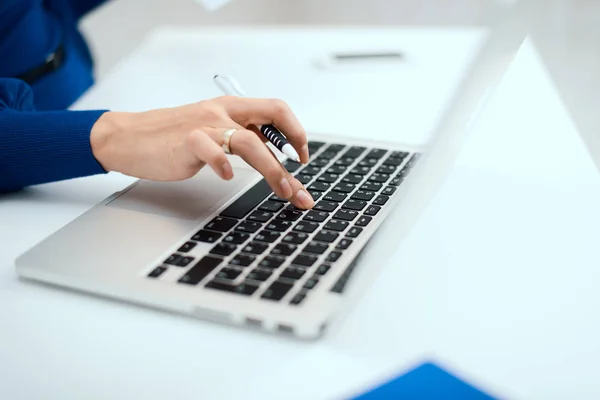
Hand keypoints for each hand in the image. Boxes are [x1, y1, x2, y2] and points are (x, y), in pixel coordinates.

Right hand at [90, 96, 313, 208]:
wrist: (131, 137)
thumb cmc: (174, 137)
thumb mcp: (215, 131)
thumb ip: (244, 140)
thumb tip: (278, 159)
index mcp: (232, 107)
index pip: (276, 109)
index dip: (296, 131)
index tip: (303, 156)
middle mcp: (222, 111)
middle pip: (270, 118)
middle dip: (294, 146)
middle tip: (302, 175)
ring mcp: (204, 125)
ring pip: (248, 141)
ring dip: (272, 169)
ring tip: (283, 191)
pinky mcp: (186, 141)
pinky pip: (210, 150)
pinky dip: (222, 165)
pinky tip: (227, 177)